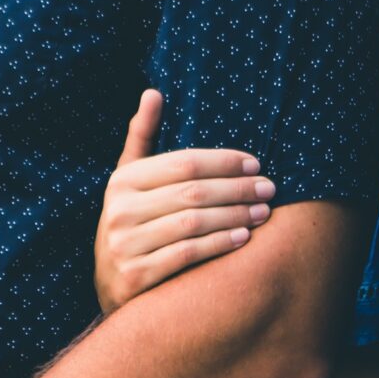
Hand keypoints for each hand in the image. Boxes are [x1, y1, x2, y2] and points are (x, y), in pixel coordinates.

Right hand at [92, 89, 273, 312]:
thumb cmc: (132, 222)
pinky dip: (219, 244)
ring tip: (263, 212)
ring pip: (193, 222)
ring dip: (235, 216)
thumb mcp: (130, 180)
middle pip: (192, 192)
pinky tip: (243, 238)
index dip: (224, 161)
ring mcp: (125, 244)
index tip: (256, 163)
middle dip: (237, 188)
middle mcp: (120, 210)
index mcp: (122, 181)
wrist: (109, 285)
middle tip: (269, 188)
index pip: (183, 163)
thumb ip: (143, 137)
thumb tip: (153, 92)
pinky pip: (187, 254)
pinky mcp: (136, 276)